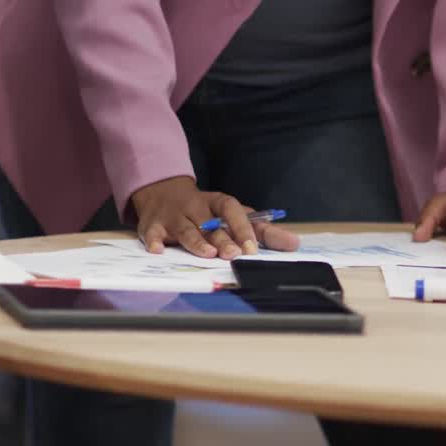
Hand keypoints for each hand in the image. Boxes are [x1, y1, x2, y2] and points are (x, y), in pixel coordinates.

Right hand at [130, 176, 299, 258]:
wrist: (162, 191)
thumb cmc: (206, 211)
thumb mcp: (235, 216)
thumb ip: (263, 231)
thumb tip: (294, 244)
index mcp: (218, 203)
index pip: (233, 211)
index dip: (243, 228)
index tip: (253, 248)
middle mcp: (196, 207)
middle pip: (210, 223)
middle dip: (222, 239)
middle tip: (234, 255)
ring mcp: (173, 216)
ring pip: (186, 229)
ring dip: (196, 241)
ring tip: (208, 254)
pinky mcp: (152, 225)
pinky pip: (151, 233)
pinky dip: (153, 240)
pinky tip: (158, 250)